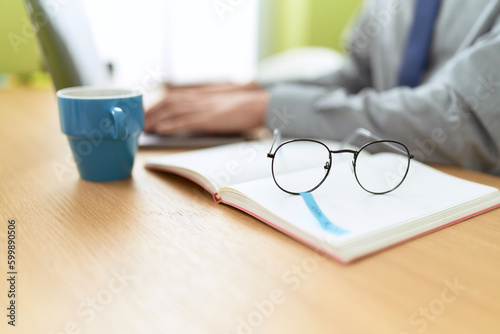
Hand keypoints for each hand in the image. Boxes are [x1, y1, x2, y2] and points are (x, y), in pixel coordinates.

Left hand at [144, 84, 268, 134]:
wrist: (261, 105)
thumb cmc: (243, 107)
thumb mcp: (219, 104)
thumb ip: (204, 107)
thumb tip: (189, 118)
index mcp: (201, 95)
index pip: (171, 96)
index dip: (154, 105)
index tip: (143, 113)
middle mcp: (199, 99)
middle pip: (166, 103)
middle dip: (150, 113)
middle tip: (137, 123)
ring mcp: (204, 109)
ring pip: (172, 111)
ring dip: (155, 120)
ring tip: (143, 129)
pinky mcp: (210, 119)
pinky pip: (186, 122)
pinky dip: (171, 126)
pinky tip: (160, 130)